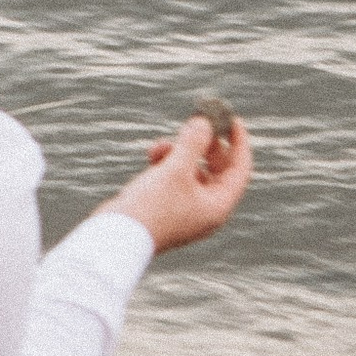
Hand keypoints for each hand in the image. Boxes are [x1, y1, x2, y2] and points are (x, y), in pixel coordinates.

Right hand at [108, 109, 253, 255]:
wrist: (115, 236)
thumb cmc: (151, 207)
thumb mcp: (176, 169)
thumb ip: (193, 143)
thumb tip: (205, 123)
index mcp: (217, 206)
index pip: (239, 169)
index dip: (239, 142)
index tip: (232, 119)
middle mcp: (205, 209)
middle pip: (217, 168)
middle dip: (206, 144)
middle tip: (198, 123)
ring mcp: (185, 208)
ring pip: (192, 170)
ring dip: (179, 151)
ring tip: (161, 145)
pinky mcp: (165, 206)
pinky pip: (173, 177)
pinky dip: (165, 162)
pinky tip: (152, 154)